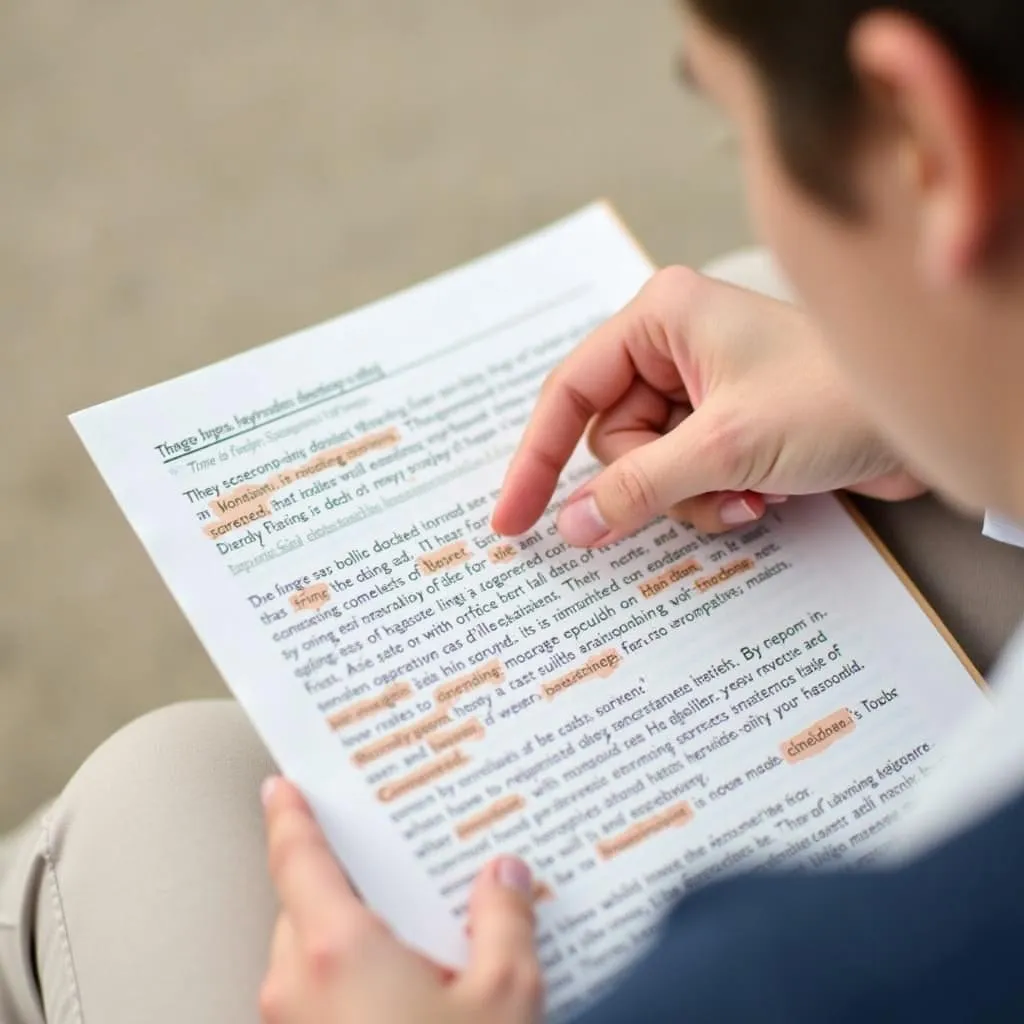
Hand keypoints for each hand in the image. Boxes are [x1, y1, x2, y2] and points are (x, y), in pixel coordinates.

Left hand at [259, 777, 542, 1023]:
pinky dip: (352, 980)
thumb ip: (504, 927)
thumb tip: (506, 879)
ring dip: (353, 939)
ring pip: (312, 957)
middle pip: (309, 908)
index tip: (284, 786)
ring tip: (419, 943)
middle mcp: (298, 986)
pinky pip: (319, 997)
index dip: (291, 816)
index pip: (298, 860)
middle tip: (400, 871)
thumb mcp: (502, 1002)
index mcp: (338, 951)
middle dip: (352, 887)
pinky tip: (407, 994)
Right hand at [492, 267, 922, 543]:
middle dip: (652, 480)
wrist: (926, 422)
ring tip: (744, 495)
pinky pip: (683, 477)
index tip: (512, 521)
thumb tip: (572, 523)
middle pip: (611, 439)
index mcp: (660, 317)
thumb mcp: (723, 446)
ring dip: (689, 497)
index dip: (535, 461)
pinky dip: (712, 500)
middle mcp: (673, 345)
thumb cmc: (836, 400)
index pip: (569, 393)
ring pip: (647, 468)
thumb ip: (637, 486)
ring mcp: (700, 388)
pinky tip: (759, 500)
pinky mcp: (725, 425)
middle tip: (704, 487)